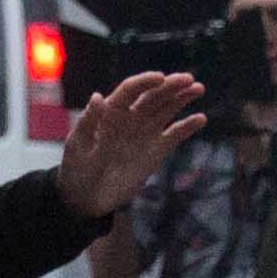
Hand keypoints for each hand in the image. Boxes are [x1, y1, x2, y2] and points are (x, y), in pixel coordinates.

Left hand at [53, 68, 207, 220]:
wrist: (86, 199)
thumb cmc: (76, 170)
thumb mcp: (78, 147)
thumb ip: (88, 123)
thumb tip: (97, 97)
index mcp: (110, 112)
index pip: (130, 90)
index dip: (145, 82)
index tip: (160, 78)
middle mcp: (130, 118)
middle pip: (153, 96)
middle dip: (170, 86)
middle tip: (189, 80)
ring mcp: (144, 133)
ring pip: (166, 110)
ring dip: (182, 99)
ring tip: (198, 89)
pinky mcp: (155, 151)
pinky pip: (173, 135)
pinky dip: (186, 127)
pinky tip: (200, 119)